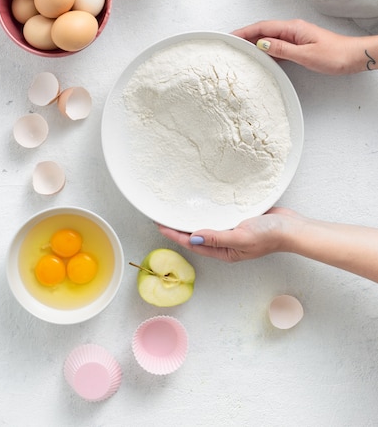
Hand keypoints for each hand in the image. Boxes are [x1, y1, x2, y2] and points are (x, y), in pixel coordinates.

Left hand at [157, 207, 297, 262]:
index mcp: (225, 251)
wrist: (293, 228)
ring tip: (178, 209)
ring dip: (194, 218)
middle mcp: (227, 242)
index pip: (193, 243)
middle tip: (163, 215)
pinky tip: (204, 203)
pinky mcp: (241, 219)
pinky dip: (210, 210)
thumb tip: (192, 236)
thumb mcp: (240, 236)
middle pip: (197, 235)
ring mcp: (234, 230)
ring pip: (208, 225)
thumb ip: (217, 237)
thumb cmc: (271, 235)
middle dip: (180, 227)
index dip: (175, 234)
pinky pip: (220, 215)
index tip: (160, 225)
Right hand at [232, 19, 372, 73]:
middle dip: (246, 36)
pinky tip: (261, 57)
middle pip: (263, 31)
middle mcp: (292, 29)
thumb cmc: (335, 55)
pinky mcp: (299, 45)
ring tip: (241, 51)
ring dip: (255, 43)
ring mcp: (296, 37)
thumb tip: (261, 44)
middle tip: (231, 44)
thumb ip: (282, 49)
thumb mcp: (305, 55)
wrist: (354, 57)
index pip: (262, 27)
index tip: (231, 36)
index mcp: (292, 28)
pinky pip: (277, 45)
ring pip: (269, 38)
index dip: (245, 32)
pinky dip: (266, 50)